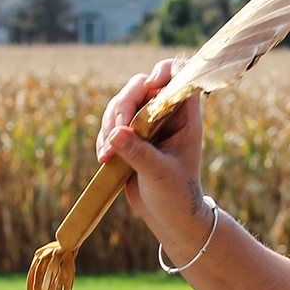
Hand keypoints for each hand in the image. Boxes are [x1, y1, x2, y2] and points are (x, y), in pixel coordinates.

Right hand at [96, 58, 209, 254]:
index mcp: (185, 118)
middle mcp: (166, 116)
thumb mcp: (159, 174)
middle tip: (116, 133)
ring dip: (109, 124)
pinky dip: (104, 136)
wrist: (170, 217)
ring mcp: (147, 124)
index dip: (165, 72)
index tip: (150, 85)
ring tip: (108, 155)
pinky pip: (111, 123)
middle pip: (140, 87)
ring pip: (121, 103)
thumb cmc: (176, 195)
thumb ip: (139, 153)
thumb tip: (117, 132)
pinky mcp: (130, 135)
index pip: (180, 78)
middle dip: (123, 106)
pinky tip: (105, 158)